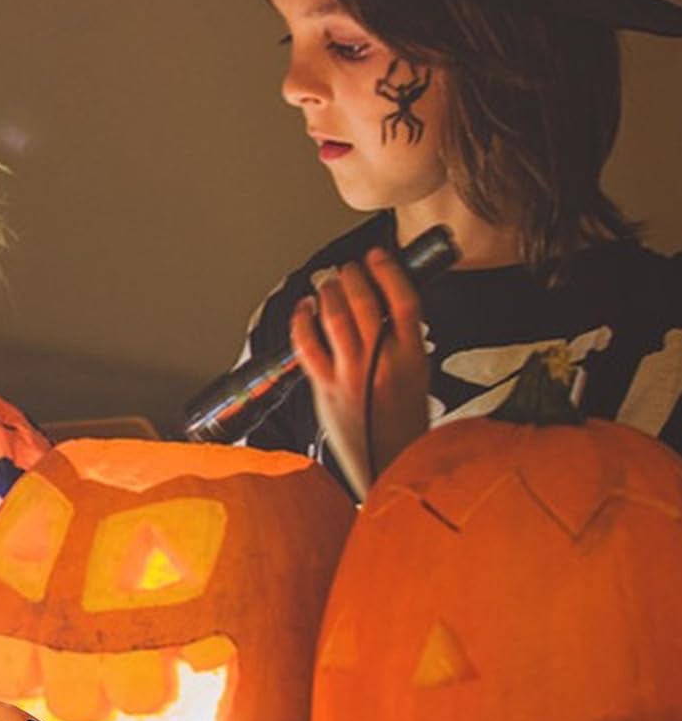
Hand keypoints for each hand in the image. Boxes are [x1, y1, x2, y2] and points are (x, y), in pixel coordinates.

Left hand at [290, 245, 429, 498]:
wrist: (389, 463)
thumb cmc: (402, 424)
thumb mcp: (418, 377)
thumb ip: (402, 342)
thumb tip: (384, 306)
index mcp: (412, 358)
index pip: (404, 301)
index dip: (389, 271)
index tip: (377, 256)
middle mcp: (382, 363)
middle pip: (365, 304)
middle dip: (352, 277)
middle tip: (347, 269)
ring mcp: (351, 375)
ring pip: (336, 318)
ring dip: (328, 293)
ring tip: (327, 284)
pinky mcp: (325, 388)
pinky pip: (307, 344)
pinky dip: (302, 320)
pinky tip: (303, 309)